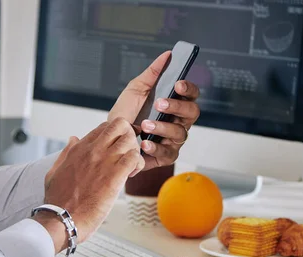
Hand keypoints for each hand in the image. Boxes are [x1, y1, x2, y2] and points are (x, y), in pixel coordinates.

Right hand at [36, 118, 144, 251]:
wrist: (62, 218)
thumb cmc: (58, 199)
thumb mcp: (55, 170)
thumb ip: (66, 153)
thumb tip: (73, 139)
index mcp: (79, 148)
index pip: (104, 127)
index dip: (115, 135)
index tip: (115, 149)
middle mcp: (92, 150)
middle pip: (120, 125)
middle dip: (129, 135)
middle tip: (128, 152)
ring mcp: (104, 161)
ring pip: (130, 139)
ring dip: (134, 151)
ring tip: (130, 166)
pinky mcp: (114, 176)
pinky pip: (135, 158)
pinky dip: (138, 164)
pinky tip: (131, 175)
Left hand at [108, 51, 200, 169]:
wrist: (111, 137)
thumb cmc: (126, 113)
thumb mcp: (136, 90)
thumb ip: (152, 73)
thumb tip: (167, 55)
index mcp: (174, 103)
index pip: (191, 95)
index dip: (188, 89)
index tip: (177, 84)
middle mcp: (177, 121)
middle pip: (192, 113)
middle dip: (177, 107)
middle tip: (160, 104)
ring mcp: (173, 140)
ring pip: (180, 133)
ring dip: (163, 127)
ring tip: (145, 125)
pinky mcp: (165, 156)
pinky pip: (168, 153)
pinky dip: (156, 148)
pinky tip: (144, 143)